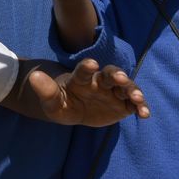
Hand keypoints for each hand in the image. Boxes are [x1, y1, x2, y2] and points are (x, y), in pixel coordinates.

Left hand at [26, 58, 150, 125]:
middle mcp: (100, 81)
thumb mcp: (52, 101)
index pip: (84, 70)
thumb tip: (33, 76)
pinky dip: (141, 107)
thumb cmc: (62, 102)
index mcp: (82, 79)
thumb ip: (45, 90)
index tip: (92, 64)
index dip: (87, 67)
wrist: (74, 108)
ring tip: (137, 99)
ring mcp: (113, 92)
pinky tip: (144, 115)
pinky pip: (133, 104)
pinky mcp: (122, 104)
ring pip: (125, 87)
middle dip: (115, 75)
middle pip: (110, 74)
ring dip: (132, 90)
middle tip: (120, 77)